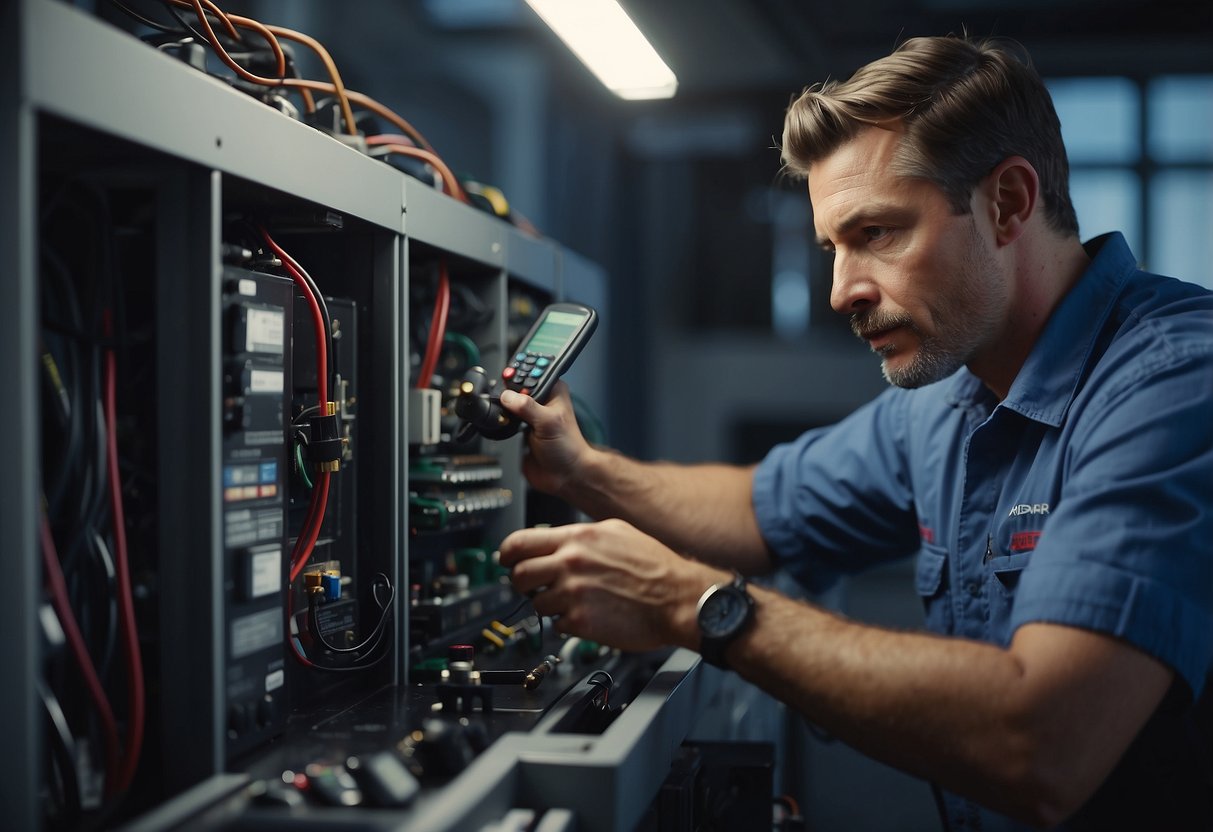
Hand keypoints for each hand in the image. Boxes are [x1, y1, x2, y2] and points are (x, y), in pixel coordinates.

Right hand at [498, 382, 592, 496]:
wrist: (564, 476)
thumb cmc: (568, 447)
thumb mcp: (548, 422)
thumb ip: (527, 406)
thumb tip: (508, 396)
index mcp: (552, 390)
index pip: (530, 373)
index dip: (518, 375)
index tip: (507, 381)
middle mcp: (540, 400)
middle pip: (515, 388)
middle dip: (507, 394)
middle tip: (504, 401)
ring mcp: (528, 415)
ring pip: (508, 404)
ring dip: (503, 409)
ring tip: (503, 413)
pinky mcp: (518, 429)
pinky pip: (504, 420)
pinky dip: (500, 421)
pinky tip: (501, 424)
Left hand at [499, 519, 727, 652]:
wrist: (679, 598)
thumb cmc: (656, 567)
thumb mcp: (617, 532)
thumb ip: (581, 536)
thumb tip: (557, 541)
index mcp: (577, 539)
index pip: (519, 543)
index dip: (507, 553)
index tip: (505, 559)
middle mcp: (571, 564)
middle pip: (518, 575)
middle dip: (523, 582)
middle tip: (535, 585)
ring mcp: (573, 594)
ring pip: (537, 603)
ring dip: (549, 604)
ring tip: (572, 602)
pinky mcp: (580, 622)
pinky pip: (557, 625)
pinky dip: (567, 623)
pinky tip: (587, 615)